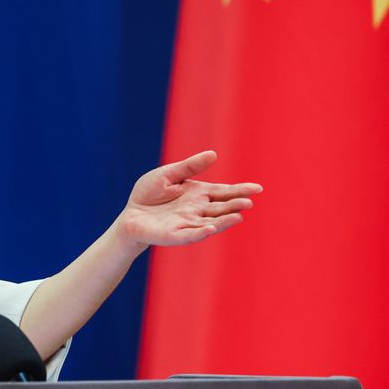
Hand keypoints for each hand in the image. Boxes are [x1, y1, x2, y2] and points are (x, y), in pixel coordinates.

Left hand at [112, 150, 261, 252]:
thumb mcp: (169, 174)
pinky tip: (211, 228)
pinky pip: (189, 234)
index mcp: (199, 194)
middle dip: (235, 205)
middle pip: (221, 208)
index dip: (241, 190)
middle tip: (248, 202)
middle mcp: (198, 210)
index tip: (258, 188)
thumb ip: (189, 166)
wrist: (131, 214)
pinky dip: (200, 232)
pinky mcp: (174, 235)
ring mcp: (188, 224)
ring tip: (238, 216)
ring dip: (224, 221)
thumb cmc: (150, 193)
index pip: (224, 192)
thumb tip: (213, 154)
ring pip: (210, 222)